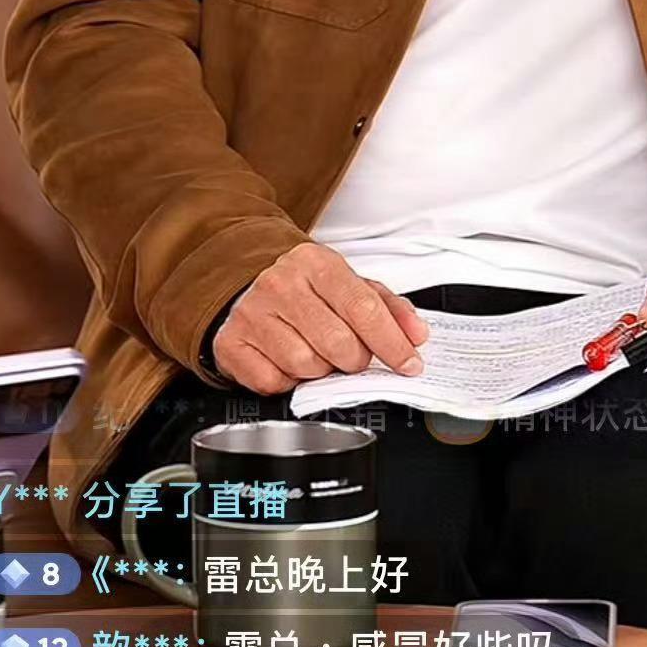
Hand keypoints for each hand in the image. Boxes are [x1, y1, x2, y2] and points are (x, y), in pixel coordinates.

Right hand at [211, 241, 429, 392]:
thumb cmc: (302, 287)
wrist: (243, 282)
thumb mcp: (347, 284)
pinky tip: (286, 360)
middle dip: (355, 359)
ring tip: (314, 351)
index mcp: (316, 264)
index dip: (392, 343)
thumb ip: (387, 307)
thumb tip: (416, 334)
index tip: (408, 364)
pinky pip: (274, 382)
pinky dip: (288, 381)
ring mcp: (252, 314)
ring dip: (320, 370)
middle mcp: (281, 285)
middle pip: (339, 344)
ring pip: (307, 366)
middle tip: (350, 353)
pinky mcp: (231, 344)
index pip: (364, 309)